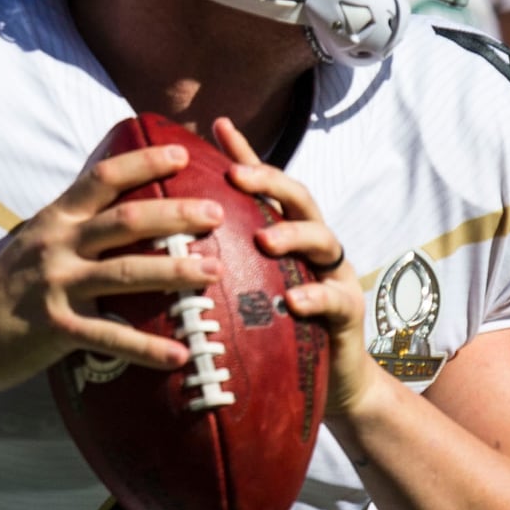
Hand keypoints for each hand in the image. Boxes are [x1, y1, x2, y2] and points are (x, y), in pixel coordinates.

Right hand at [0, 139, 226, 395]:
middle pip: (126, 219)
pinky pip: (112, 337)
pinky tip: (179, 355)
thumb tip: (119, 217)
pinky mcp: (56, 330)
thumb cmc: (1, 292)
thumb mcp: (32, 245)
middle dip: (176, 214)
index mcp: (53, 220)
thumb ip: (71, 230)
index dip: (144, 162)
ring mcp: (56, 286)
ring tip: (214, 273)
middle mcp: (56, 246)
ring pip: (126, 272)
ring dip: (175, 271)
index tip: (181, 154)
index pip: (102, 178)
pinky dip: (148, 348)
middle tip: (216, 213)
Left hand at [209, 118, 380, 423]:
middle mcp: (313, 246)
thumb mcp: (244, 292)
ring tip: (264, 240)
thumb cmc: (276, 333)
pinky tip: (293, 301)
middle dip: (269, 181)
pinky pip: (335, 298)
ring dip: (292, 234)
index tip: (217, 126)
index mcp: (285, 234)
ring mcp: (334, 275)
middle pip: (298, 198)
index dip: (245, 153)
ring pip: (322, 238)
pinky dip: (314, 296)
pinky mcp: (348, 312)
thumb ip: (219, 263)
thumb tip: (161, 247)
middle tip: (235, 175)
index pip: (265, 187)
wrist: (328, 383)